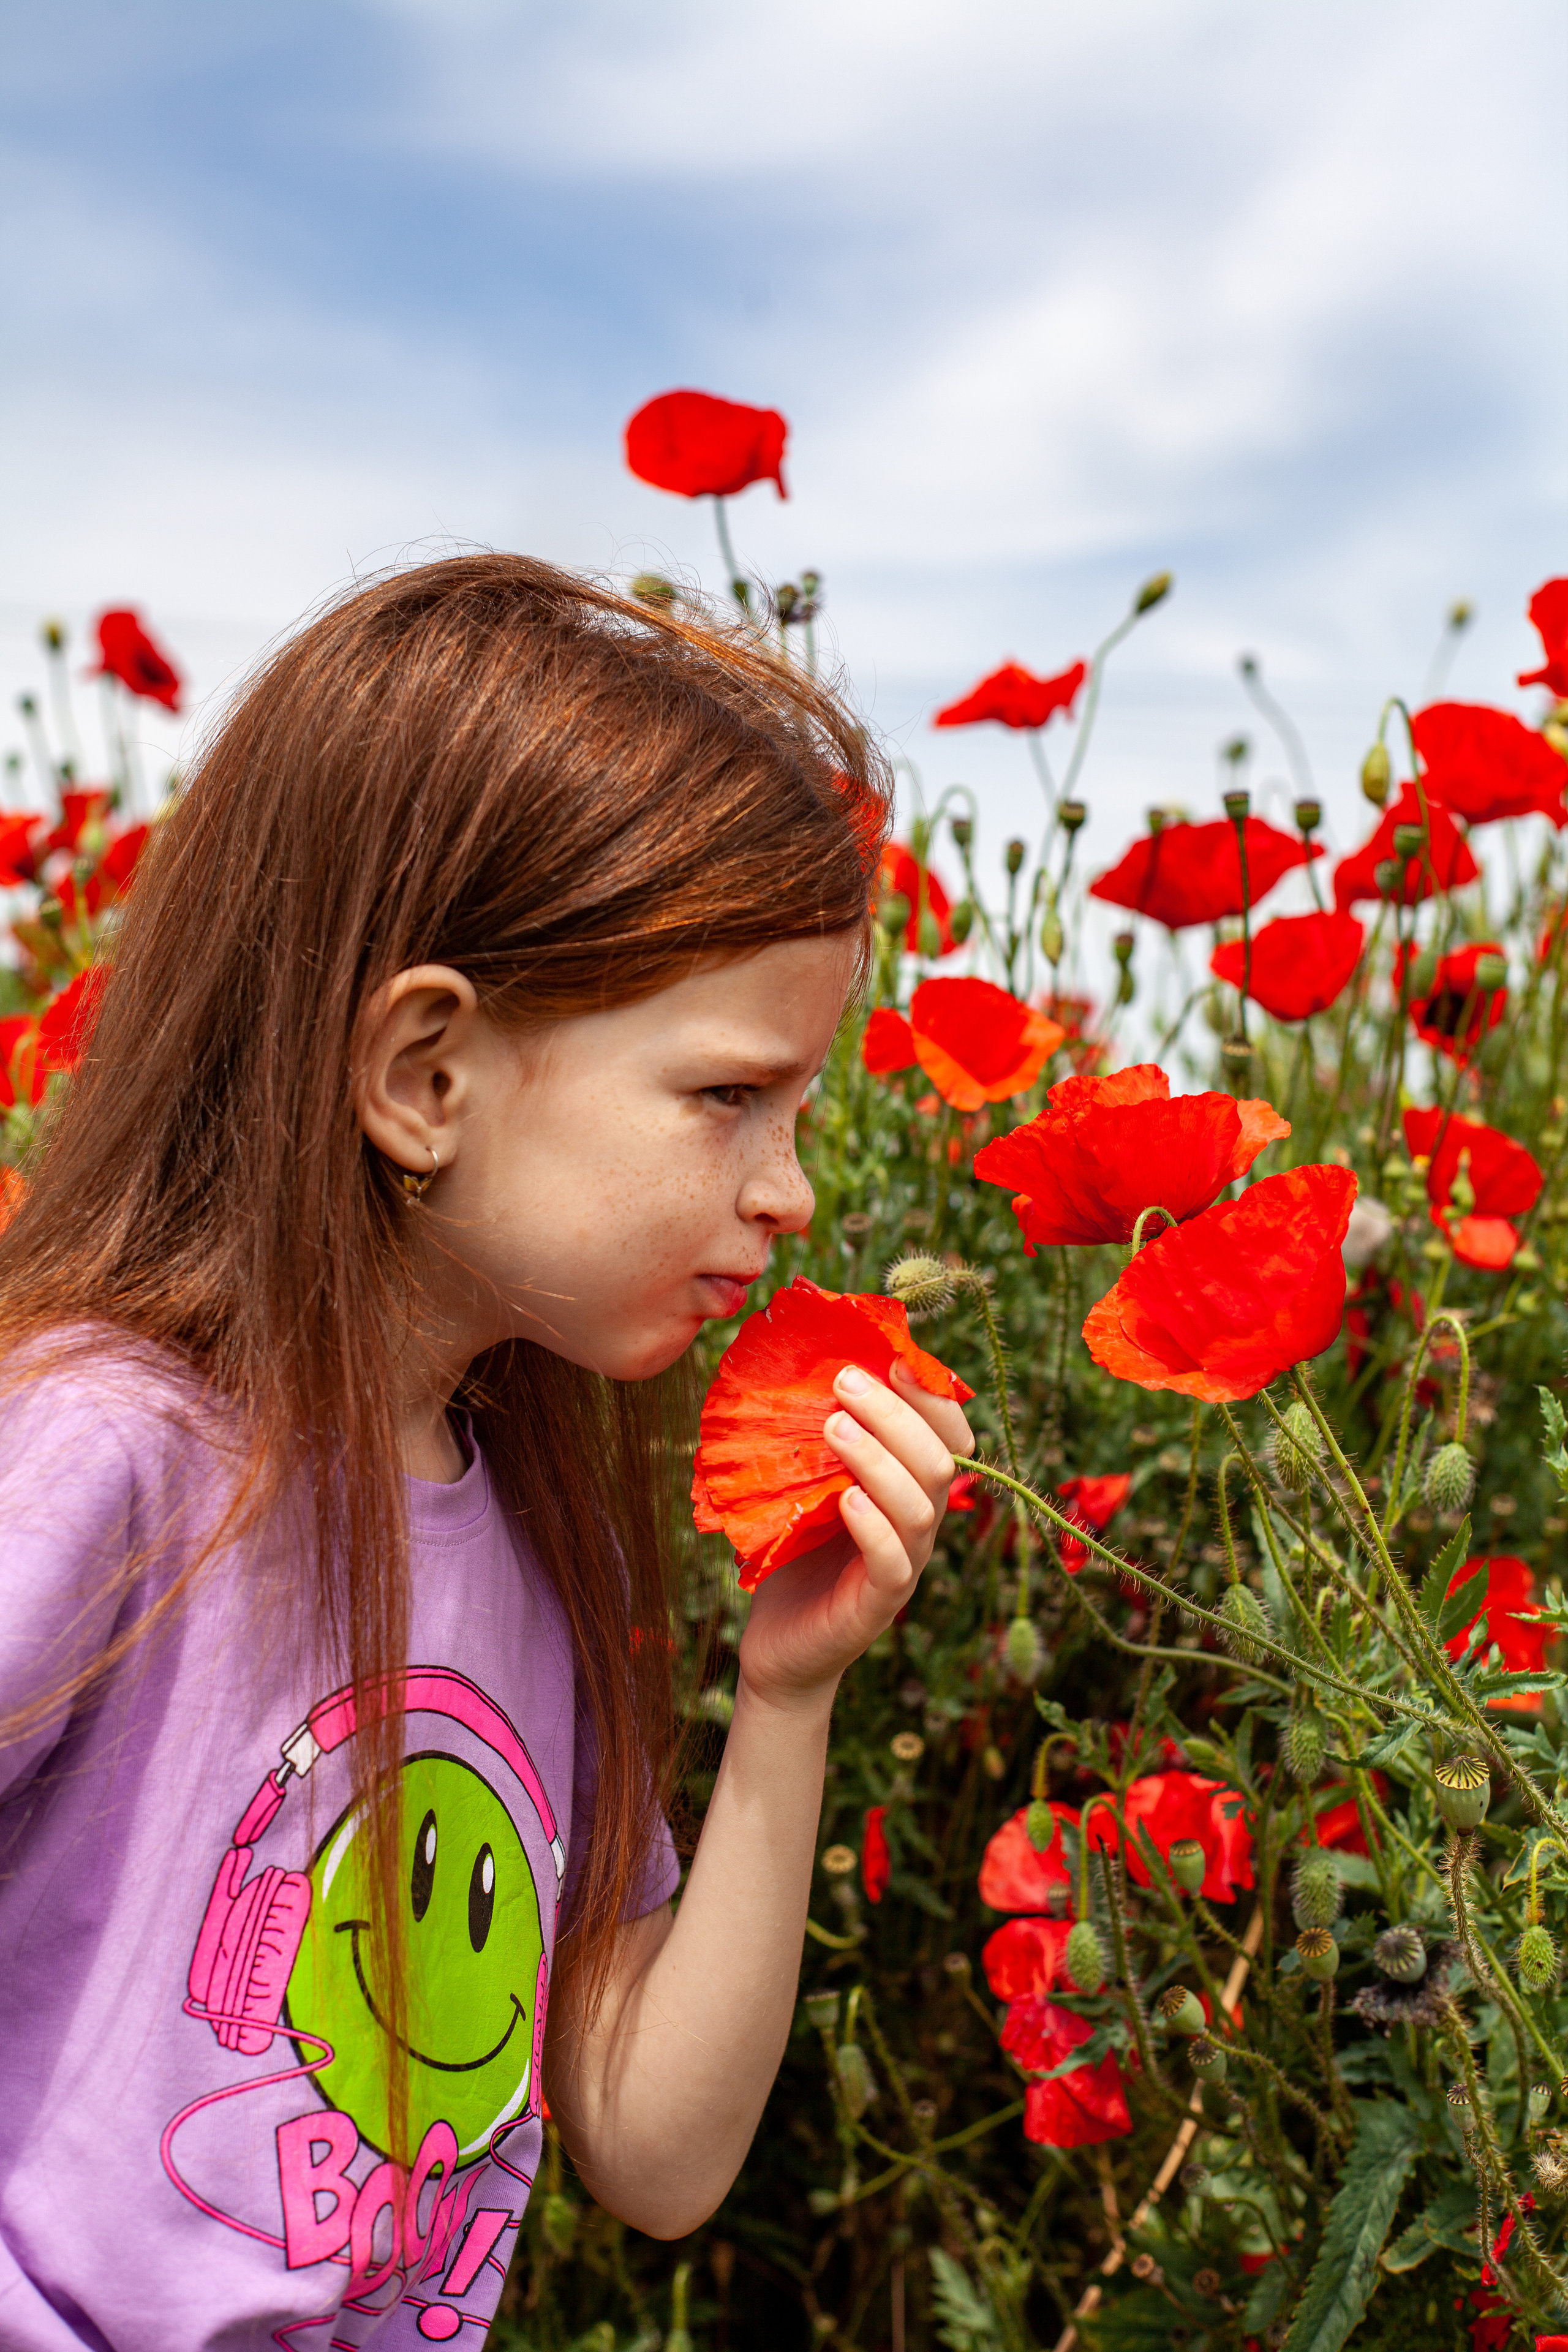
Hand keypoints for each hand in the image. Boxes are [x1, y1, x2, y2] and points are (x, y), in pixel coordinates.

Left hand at [736, 1357, 974, 1710]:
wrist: (777, 1641)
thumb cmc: (794, 1552)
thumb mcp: (808, 1485)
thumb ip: (820, 1439)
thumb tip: (805, 1363)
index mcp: (912, 1488)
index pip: (950, 1434)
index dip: (931, 1396)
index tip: (891, 1358)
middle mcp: (920, 1524)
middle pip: (939, 1460)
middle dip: (897, 1414)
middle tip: (846, 1381)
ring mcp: (906, 1564)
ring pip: (920, 1506)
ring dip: (880, 1459)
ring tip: (835, 1426)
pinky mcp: (880, 1603)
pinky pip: (893, 1562)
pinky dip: (874, 1526)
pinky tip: (847, 1500)